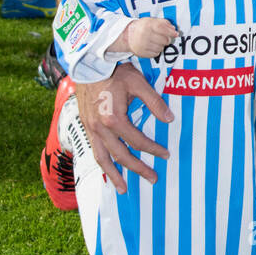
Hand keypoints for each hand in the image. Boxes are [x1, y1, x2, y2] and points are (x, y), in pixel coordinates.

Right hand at [76, 65, 172, 192]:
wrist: (90, 65)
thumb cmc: (115, 72)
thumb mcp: (139, 83)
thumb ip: (154, 102)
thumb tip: (170, 120)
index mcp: (114, 119)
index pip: (137, 141)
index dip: (153, 149)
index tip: (166, 154)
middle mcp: (100, 128)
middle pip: (121, 155)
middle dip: (138, 169)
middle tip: (153, 178)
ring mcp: (91, 129)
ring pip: (102, 159)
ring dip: (114, 175)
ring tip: (123, 189)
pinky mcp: (86, 127)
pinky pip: (94, 151)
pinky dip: (102, 164)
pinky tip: (108, 171)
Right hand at [118, 17, 178, 57]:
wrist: (128, 36)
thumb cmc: (143, 27)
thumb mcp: (152, 21)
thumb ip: (164, 23)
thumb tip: (174, 29)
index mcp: (147, 25)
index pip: (163, 29)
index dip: (171, 32)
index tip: (176, 34)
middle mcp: (144, 35)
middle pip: (164, 40)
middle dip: (167, 39)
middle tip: (164, 38)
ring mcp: (143, 45)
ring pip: (161, 48)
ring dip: (161, 45)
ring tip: (156, 41)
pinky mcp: (142, 53)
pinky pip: (156, 54)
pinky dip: (156, 51)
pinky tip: (152, 46)